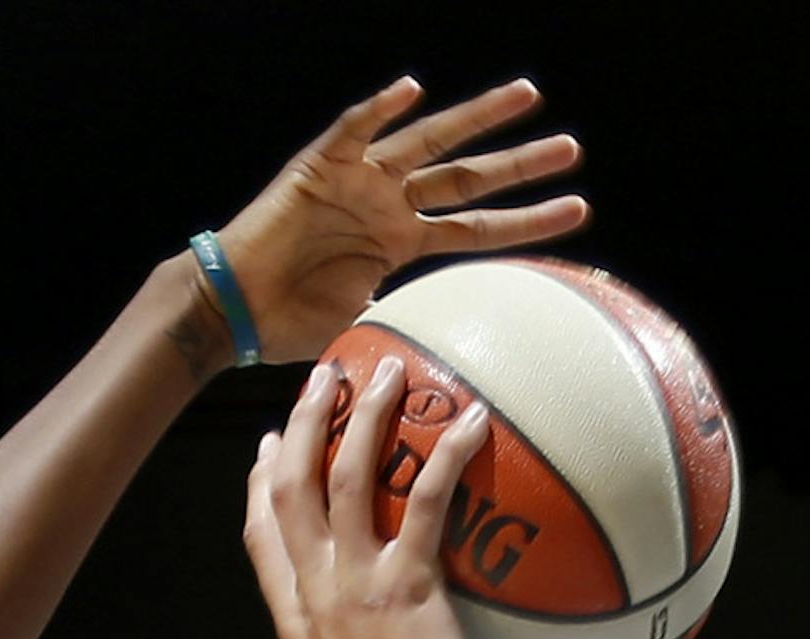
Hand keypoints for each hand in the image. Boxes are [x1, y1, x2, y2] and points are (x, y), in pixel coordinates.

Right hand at [213, 78, 588, 364]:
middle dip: (520, 164)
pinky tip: (412, 92)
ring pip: (429, 141)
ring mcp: (360, 180)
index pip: (478, 228)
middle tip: (573, 151)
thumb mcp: (361, 333)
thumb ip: (403, 334)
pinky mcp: (320, 166)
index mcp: (403, 242)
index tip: (577, 212)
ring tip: (528, 96)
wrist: (232, 308)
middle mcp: (390, 203)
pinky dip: (379, 111)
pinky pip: (354, 131)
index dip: (526, 221)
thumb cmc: (287, 325)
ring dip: (477, 118)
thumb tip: (443, 376)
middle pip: (468, 178)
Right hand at [244, 355, 488, 638]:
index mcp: (294, 620)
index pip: (262, 536)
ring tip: (385, 370)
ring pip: (346, 476)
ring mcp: (354, 589)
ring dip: (363, 414)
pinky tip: (471, 421)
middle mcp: (314, 595)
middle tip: (324, 378)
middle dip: (304, 423)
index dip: (262, 482)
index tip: (271, 446)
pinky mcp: (406, 589)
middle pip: (293, 487)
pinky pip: (422, 501)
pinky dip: (445, 454)